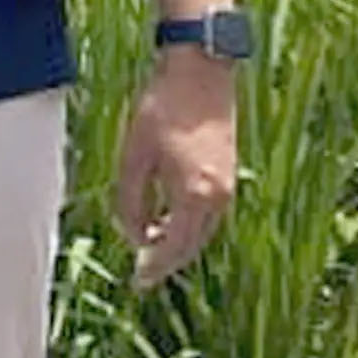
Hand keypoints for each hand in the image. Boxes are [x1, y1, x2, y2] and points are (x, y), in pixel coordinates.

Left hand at [113, 48, 244, 282]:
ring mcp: (228, 185)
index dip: (153, 268)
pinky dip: (189, 225)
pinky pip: (209, 213)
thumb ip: (129, 203)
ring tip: (149, 249)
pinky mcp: (229, 173)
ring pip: (203, 231)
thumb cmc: (161, 111)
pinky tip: (167, 221)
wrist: (199, 74)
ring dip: (178, 243)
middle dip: (167, 261)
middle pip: (192, 245)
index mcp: (196, 195)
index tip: (137, 283)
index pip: (173, 248)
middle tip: (143, 276)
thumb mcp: (133, 159)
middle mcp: (219, 196)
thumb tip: (133, 237)